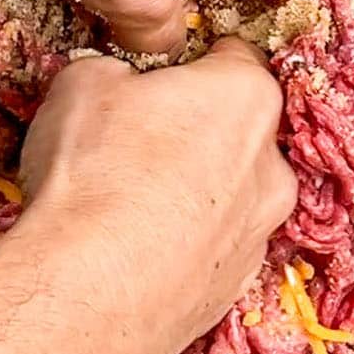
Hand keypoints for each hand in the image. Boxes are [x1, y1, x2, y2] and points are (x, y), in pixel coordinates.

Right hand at [18, 38, 297, 353]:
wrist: (87, 293)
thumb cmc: (93, 174)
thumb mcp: (82, 84)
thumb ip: (113, 73)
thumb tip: (113, 84)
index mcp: (246, 98)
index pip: (234, 59)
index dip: (192, 64)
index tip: (160, 78)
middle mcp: (271, 166)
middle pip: (240, 133)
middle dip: (196, 133)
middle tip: (136, 145)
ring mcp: (259, 234)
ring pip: (232, 198)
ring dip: (194, 196)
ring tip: (129, 209)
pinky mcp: (235, 289)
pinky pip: (212, 251)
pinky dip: (183, 248)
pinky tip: (134, 255)